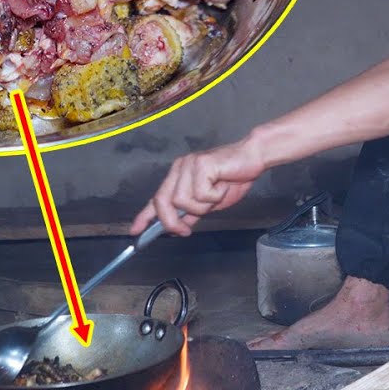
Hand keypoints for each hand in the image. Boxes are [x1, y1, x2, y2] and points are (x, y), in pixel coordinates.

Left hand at [128, 139, 265, 236]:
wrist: (253, 158)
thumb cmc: (234, 177)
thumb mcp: (210, 203)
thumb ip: (193, 211)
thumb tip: (180, 225)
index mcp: (179, 176)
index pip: (157, 198)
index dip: (144, 216)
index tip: (135, 230)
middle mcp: (180, 168)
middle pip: (163, 201)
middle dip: (171, 221)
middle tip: (185, 230)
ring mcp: (188, 165)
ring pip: (182, 201)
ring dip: (202, 206)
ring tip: (216, 195)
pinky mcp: (201, 164)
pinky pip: (200, 194)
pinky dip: (214, 197)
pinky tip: (222, 187)